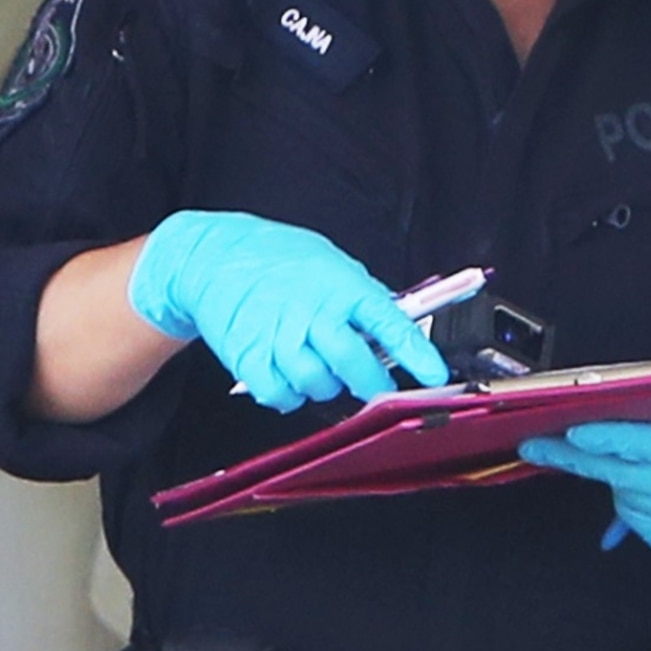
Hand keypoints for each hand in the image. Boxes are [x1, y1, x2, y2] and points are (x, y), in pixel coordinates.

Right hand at [128, 211, 449, 410]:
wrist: (214, 255)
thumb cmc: (278, 257)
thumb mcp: (331, 263)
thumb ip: (360, 296)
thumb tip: (394, 325)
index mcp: (340, 285)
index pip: (388, 322)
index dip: (416, 353)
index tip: (436, 374)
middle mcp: (312, 311)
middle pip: (352, 363)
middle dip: (372, 384)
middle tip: (376, 388)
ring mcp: (278, 335)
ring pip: (317, 384)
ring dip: (326, 388)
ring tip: (322, 369)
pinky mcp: (248, 356)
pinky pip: (279, 394)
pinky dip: (289, 395)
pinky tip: (290, 377)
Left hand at [519, 403, 650, 555]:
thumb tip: (620, 404)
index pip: (644, 446)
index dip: (605, 439)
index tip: (571, 431)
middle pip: (618, 476)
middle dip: (575, 457)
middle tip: (536, 444)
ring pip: (624, 496)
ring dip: (621, 476)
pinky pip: (635, 518)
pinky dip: (636, 498)